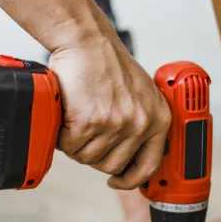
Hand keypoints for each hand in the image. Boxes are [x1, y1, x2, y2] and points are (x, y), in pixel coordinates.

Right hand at [48, 33, 170, 189]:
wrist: (86, 40)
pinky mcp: (91, 122)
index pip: (149, 165)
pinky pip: (70, 146)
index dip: (130, 179)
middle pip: (111, 166)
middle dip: (93, 154)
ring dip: (75, 143)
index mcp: (158, 118)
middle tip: (85, 134)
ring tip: (76, 118)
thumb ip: (139, 123)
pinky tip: (66, 115)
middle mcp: (141, 123)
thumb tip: (127, 155)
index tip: (118, 181)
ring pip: (87, 158)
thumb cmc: (106, 62)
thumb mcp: (139, 93)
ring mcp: (117, 124)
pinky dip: (62, 135)